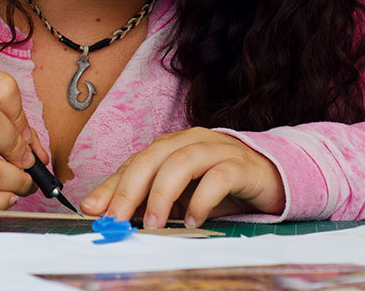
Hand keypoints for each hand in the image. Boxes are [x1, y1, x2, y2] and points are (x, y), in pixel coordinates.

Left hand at [79, 127, 283, 226]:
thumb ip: (147, 200)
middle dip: (130, 189)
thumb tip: (107, 213)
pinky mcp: (242, 165)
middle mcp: (192, 141)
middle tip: (117, 219)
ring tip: (153, 224)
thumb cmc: (220, 186)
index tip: (92, 209)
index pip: (135, 162)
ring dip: (162, 194)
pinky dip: (202, 199)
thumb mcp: (180, 195)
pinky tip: (192, 220)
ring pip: (182, 162)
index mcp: (172, 146)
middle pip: (153, 157)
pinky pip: (219, 177)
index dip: (112, 186)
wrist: (272, 178)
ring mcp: (218, 149)